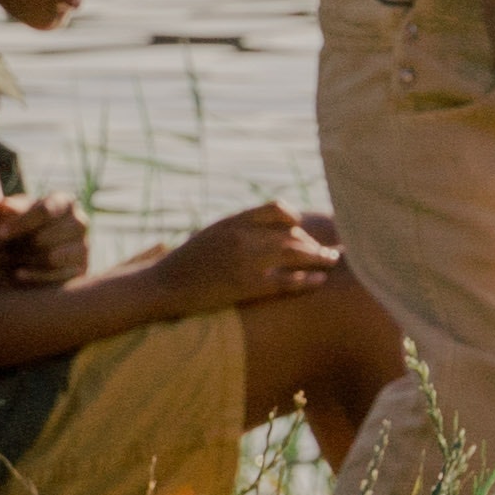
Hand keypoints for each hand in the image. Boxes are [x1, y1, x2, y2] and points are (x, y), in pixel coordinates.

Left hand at [0, 192, 89, 287]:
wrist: (36, 250)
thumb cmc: (24, 226)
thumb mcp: (14, 213)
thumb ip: (7, 208)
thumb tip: (0, 205)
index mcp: (64, 202)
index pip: (44, 211)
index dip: (20, 223)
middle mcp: (79, 222)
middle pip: (44, 237)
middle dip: (18, 247)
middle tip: (0, 252)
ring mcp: (84, 246)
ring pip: (50, 258)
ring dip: (24, 262)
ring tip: (7, 262)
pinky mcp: (82, 268)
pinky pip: (56, 275)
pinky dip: (34, 276)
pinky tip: (19, 274)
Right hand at [159, 203, 346, 312]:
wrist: (162, 285)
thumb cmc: (188, 262)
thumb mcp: (213, 234)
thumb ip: (240, 228)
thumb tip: (269, 227)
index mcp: (233, 221)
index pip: (278, 209)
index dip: (296, 219)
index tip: (302, 231)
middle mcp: (242, 236)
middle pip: (293, 233)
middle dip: (313, 244)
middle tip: (328, 252)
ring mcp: (245, 260)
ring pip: (296, 254)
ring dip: (319, 258)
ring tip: (332, 262)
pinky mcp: (246, 286)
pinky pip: (287, 281)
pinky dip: (307, 280)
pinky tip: (320, 281)